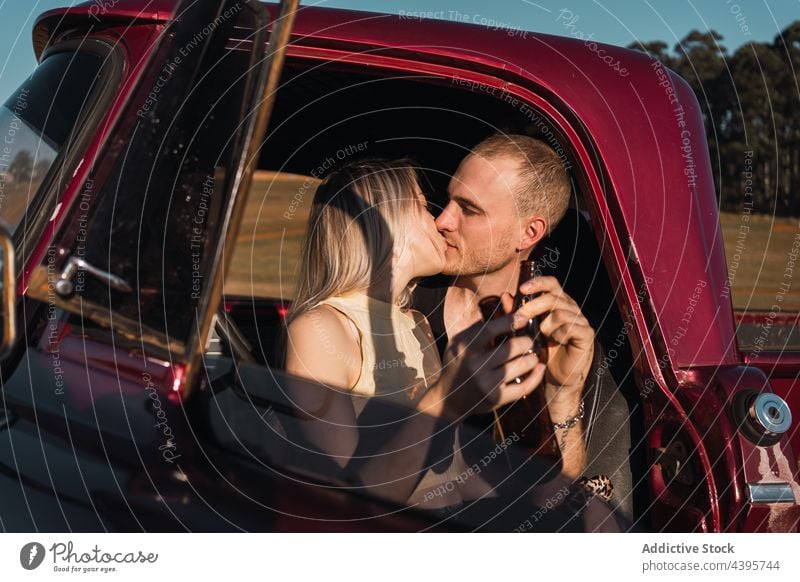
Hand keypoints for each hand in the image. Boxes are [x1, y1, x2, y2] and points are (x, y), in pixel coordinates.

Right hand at [433, 313, 546, 420]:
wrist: (447, 400)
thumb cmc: (457, 364)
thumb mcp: (461, 343)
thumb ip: (482, 324)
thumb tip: (505, 300)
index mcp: (465, 348)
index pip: (490, 329)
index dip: (510, 320)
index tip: (524, 316)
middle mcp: (474, 365)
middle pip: (511, 347)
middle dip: (526, 341)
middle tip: (529, 340)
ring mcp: (486, 384)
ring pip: (521, 365)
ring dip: (532, 358)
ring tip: (532, 356)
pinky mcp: (496, 399)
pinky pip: (524, 387)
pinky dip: (536, 376)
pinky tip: (539, 368)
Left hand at [515, 276, 593, 398]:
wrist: (554, 377)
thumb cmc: (541, 352)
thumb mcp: (526, 331)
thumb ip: (516, 313)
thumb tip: (505, 295)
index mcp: (558, 303)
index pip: (551, 283)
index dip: (538, 282)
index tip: (522, 288)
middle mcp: (571, 308)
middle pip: (553, 297)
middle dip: (532, 306)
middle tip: (518, 319)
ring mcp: (581, 321)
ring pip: (560, 313)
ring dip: (545, 325)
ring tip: (541, 336)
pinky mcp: (586, 335)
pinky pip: (570, 327)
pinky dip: (558, 334)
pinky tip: (554, 341)